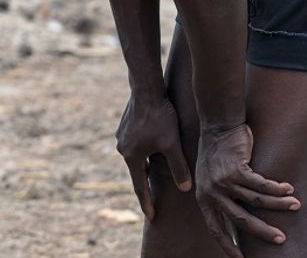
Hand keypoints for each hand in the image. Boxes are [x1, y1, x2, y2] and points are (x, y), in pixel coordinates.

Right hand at [116, 94, 192, 220]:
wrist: (145, 90)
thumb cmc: (160, 118)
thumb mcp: (172, 145)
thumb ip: (178, 168)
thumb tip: (185, 188)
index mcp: (132, 157)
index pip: (140, 186)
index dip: (146, 202)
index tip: (150, 216)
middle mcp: (122, 148)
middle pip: (138, 170)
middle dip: (147, 181)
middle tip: (155, 195)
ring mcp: (121, 137)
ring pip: (138, 156)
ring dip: (147, 162)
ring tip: (157, 166)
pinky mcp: (124, 127)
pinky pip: (136, 144)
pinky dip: (145, 149)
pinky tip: (154, 144)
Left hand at [194, 123, 299, 256]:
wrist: (216, 126)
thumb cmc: (216, 154)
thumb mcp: (209, 178)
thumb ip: (218, 197)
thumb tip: (233, 219)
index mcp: (203, 198)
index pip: (215, 229)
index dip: (228, 246)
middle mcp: (211, 192)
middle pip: (240, 220)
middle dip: (263, 232)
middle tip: (280, 239)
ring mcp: (222, 181)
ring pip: (256, 201)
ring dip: (279, 205)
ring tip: (294, 205)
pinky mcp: (234, 169)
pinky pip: (261, 185)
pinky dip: (277, 189)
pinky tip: (288, 189)